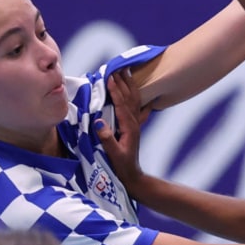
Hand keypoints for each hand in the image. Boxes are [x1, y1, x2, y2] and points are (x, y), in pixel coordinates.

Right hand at [94, 71, 150, 187]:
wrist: (132, 177)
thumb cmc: (121, 167)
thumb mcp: (112, 154)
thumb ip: (107, 139)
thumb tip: (99, 122)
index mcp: (128, 127)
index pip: (121, 104)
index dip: (115, 91)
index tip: (110, 77)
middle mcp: (133, 123)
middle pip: (130, 98)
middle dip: (124, 82)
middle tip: (118, 67)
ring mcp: (135, 125)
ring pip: (134, 100)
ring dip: (130, 85)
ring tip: (127, 72)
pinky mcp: (133, 128)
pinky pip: (137, 109)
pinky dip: (139, 99)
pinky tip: (146, 95)